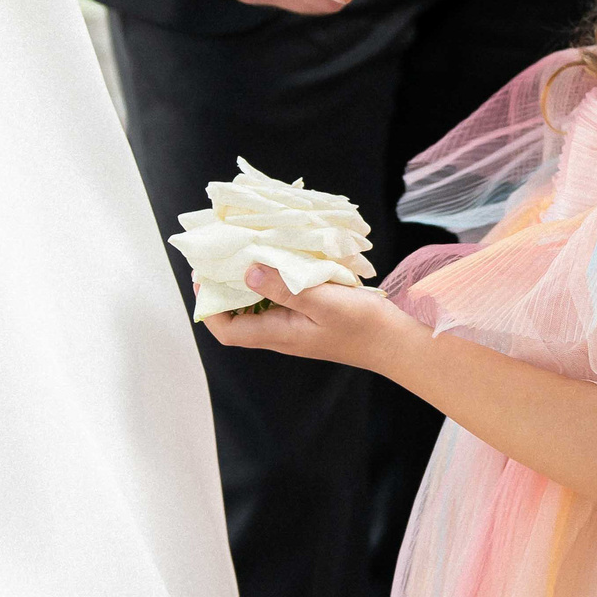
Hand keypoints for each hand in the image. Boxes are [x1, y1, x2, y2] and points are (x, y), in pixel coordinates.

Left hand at [204, 267, 414, 368]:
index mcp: (279, 334)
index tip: (202, 279)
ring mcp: (295, 327)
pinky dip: (271, 282)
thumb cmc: (362, 325)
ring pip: (258, 308)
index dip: (209, 308)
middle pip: (238, 318)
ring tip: (244, 254)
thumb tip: (248, 272)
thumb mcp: (323, 302)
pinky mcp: (309, 318)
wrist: (394, 342)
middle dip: (223, 291)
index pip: (228, 331)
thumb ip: (285, 288)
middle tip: (220, 258)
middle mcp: (281, 333)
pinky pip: (279, 301)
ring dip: (247, 284)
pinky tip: (279, 261)